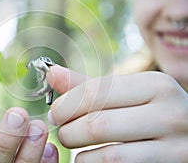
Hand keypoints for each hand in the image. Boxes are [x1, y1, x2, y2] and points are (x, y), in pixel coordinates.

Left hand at [47, 65, 187, 161]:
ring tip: (74, 145)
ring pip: (108, 155)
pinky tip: (90, 157)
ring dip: (80, 153)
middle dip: (69, 130)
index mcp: (155, 84)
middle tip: (62, 131)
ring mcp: (175, 147)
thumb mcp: (126, 92)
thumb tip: (52, 73)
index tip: (55, 113)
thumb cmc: (148, 109)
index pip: (95, 92)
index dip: (66, 104)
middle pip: (98, 125)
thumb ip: (89, 85)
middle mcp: (170, 113)